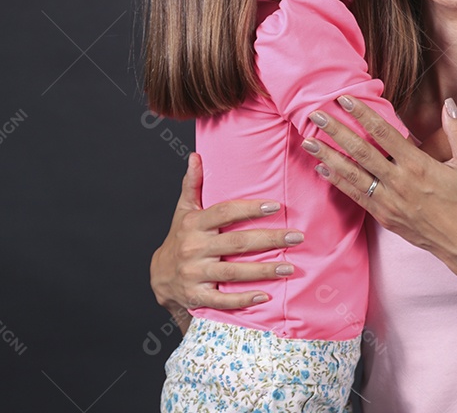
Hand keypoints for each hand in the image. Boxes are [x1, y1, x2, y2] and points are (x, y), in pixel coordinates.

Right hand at [149, 152, 305, 313]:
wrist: (160, 276)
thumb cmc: (181, 237)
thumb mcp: (183, 210)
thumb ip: (192, 184)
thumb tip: (195, 156)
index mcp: (194, 224)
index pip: (225, 212)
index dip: (250, 208)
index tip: (276, 205)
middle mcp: (194, 248)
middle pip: (237, 243)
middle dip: (269, 239)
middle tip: (297, 236)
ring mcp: (195, 274)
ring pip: (233, 273)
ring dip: (263, 271)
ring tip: (290, 267)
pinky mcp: (197, 296)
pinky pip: (222, 300)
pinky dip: (243, 300)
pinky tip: (265, 296)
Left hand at [300, 97, 456, 268]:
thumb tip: (449, 103)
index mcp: (418, 166)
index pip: (384, 133)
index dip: (363, 115)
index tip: (345, 100)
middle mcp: (398, 182)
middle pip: (361, 151)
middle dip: (336, 131)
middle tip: (315, 114)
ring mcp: (388, 201)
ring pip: (352, 174)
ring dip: (328, 156)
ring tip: (308, 141)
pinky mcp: (383, 216)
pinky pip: (355, 196)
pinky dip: (337, 181)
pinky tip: (322, 169)